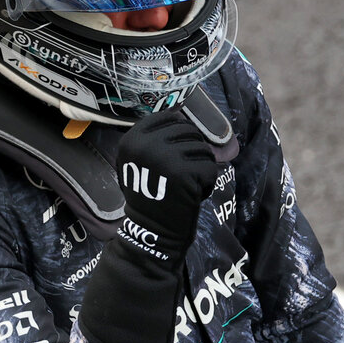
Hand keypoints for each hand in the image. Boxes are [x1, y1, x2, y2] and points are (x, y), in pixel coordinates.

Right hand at [112, 109, 221, 264]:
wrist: (151, 229)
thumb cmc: (150, 194)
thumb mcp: (140, 160)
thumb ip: (154, 137)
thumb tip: (180, 114)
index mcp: (133, 138)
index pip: (169, 117)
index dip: (181, 132)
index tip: (177, 153)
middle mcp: (146, 144)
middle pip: (189, 131)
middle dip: (193, 152)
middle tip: (183, 174)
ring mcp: (165, 157)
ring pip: (203, 149)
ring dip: (201, 167)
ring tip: (187, 184)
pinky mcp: (184, 173)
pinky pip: (210, 167)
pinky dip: (208, 182)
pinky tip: (193, 194)